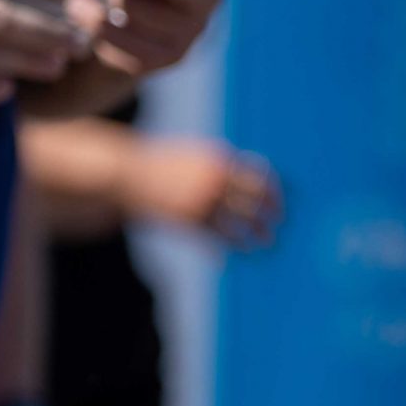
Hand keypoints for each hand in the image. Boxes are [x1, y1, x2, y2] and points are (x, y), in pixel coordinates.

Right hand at [121, 136, 281, 245]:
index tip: (278, 203)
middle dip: (270, 215)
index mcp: (218, 159)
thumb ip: (217, 164)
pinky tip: (240, 251)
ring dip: (257, 234)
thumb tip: (243, 175)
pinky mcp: (189, 220)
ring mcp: (202, 200)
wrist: (126, 173)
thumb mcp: (191, 154)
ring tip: (265, 242)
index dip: (273, 192)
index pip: (259, 176)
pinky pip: (219, 237)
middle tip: (276, 224)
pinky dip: (232, 246)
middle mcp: (215, 179)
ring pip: (241, 223)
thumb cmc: (158, 163)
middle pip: (255, 201)